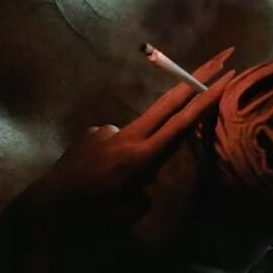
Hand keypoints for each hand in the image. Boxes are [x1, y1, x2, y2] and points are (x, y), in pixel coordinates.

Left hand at [24, 47, 235, 225]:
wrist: (45, 205)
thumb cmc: (89, 217)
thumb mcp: (126, 214)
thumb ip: (142, 196)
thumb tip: (142, 185)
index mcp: (141, 157)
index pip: (182, 123)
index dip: (206, 100)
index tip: (227, 77)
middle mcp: (127, 137)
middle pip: (170, 102)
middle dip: (197, 78)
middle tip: (223, 55)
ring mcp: (107, 131)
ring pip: (140, 133)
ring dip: (142, 151)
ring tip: (112, 186)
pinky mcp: (91, 133)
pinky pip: (114, 143)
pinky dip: (114, 159)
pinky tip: (95, 179)